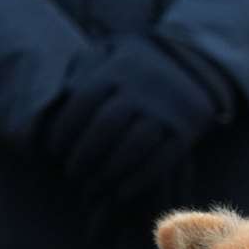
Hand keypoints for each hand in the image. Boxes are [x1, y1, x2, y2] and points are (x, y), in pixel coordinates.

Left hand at [41, 36, 220, 205]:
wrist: (194, 68)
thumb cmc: (133, 69)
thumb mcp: (108, 55)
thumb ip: (80, 70)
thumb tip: (53, 97)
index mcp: (119, 68)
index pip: (83, 100)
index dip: (64, 129)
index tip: (54, 150)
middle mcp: (144, 88)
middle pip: (107, 125)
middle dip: (84, 154)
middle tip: (72, 173)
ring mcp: (168, 110)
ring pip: (135, 144)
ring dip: (109, 170)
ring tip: (93, 186)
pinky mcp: (187, 131)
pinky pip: (163, 160)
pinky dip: (140, 179)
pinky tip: (121, 193)